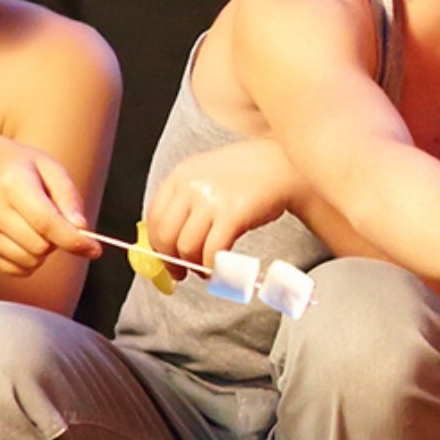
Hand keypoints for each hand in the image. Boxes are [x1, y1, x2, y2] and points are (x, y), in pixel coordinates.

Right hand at [0, 130, 95, 276]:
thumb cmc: (20, 168)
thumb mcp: (51, 168)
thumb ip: (69, 197)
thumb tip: (82, 229)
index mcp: (11, 184)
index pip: (45, 222)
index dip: (73, 240)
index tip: (95, 248)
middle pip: (39, 246)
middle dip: (58, 241)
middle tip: (55, 223)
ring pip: (28, 262)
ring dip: (43, 252)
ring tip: (36, 228)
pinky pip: (15, 270)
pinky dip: (28, 261)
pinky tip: (24, 239)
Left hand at [142, 138, 297, 273]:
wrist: (285, 166)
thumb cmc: (251, 173)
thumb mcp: (208, 176)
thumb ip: (187, 200)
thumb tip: (170, 238)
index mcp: (180, 175)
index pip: (153, 217)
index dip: (157, 244)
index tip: (165, 257)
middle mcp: (191, 186)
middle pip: (165, 235)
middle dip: (170, 261)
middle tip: (180, 272)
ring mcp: (211, 200)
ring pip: (186, 246)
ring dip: (193, 266)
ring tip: (204, 270)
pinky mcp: (232, 214)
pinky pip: (212, 250)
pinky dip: (212, 266)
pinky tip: (219, 268)